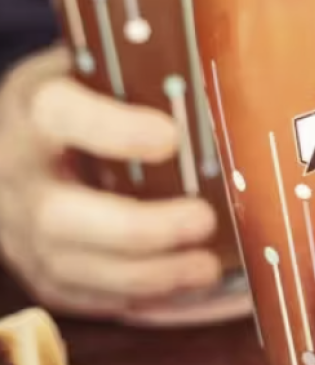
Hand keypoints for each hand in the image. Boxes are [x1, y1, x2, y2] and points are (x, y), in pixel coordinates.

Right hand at [0, 46, 221, 316]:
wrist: (23, 141)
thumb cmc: (89, 96)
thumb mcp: (102, 65)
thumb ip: (151, 69)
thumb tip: (243, 67)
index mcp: (34, 108)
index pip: (59, 114)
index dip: (111, 129)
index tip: (170, 137)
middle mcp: (16, 173)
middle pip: (59, 215)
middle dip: (137, 228)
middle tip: (204, 220)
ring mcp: (20, 230)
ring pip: (71, 267)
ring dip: (146, 275)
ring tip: (208, 268)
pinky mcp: (41, 270)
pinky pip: (84, 297)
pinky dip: (137, 300)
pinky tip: (188, 292)